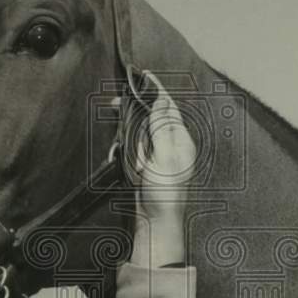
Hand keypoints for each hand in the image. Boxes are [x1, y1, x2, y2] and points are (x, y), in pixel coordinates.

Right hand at [128, 73, 195, 265]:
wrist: (157, 222)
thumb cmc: (165, 193)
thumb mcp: (164, 157)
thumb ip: (161, 128)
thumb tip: (160, 102)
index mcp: (181, 140)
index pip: (169, 107)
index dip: (157, 90)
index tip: (145, 75)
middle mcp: (172, 144)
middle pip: (152, 117)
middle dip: (136, 115)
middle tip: (116, 105)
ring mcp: (159, 155)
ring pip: (140, 132)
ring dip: (130, 138)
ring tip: (130, 155)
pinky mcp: (147, 165)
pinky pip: (134, 148)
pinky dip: (126, 151)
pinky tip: (123, 160)